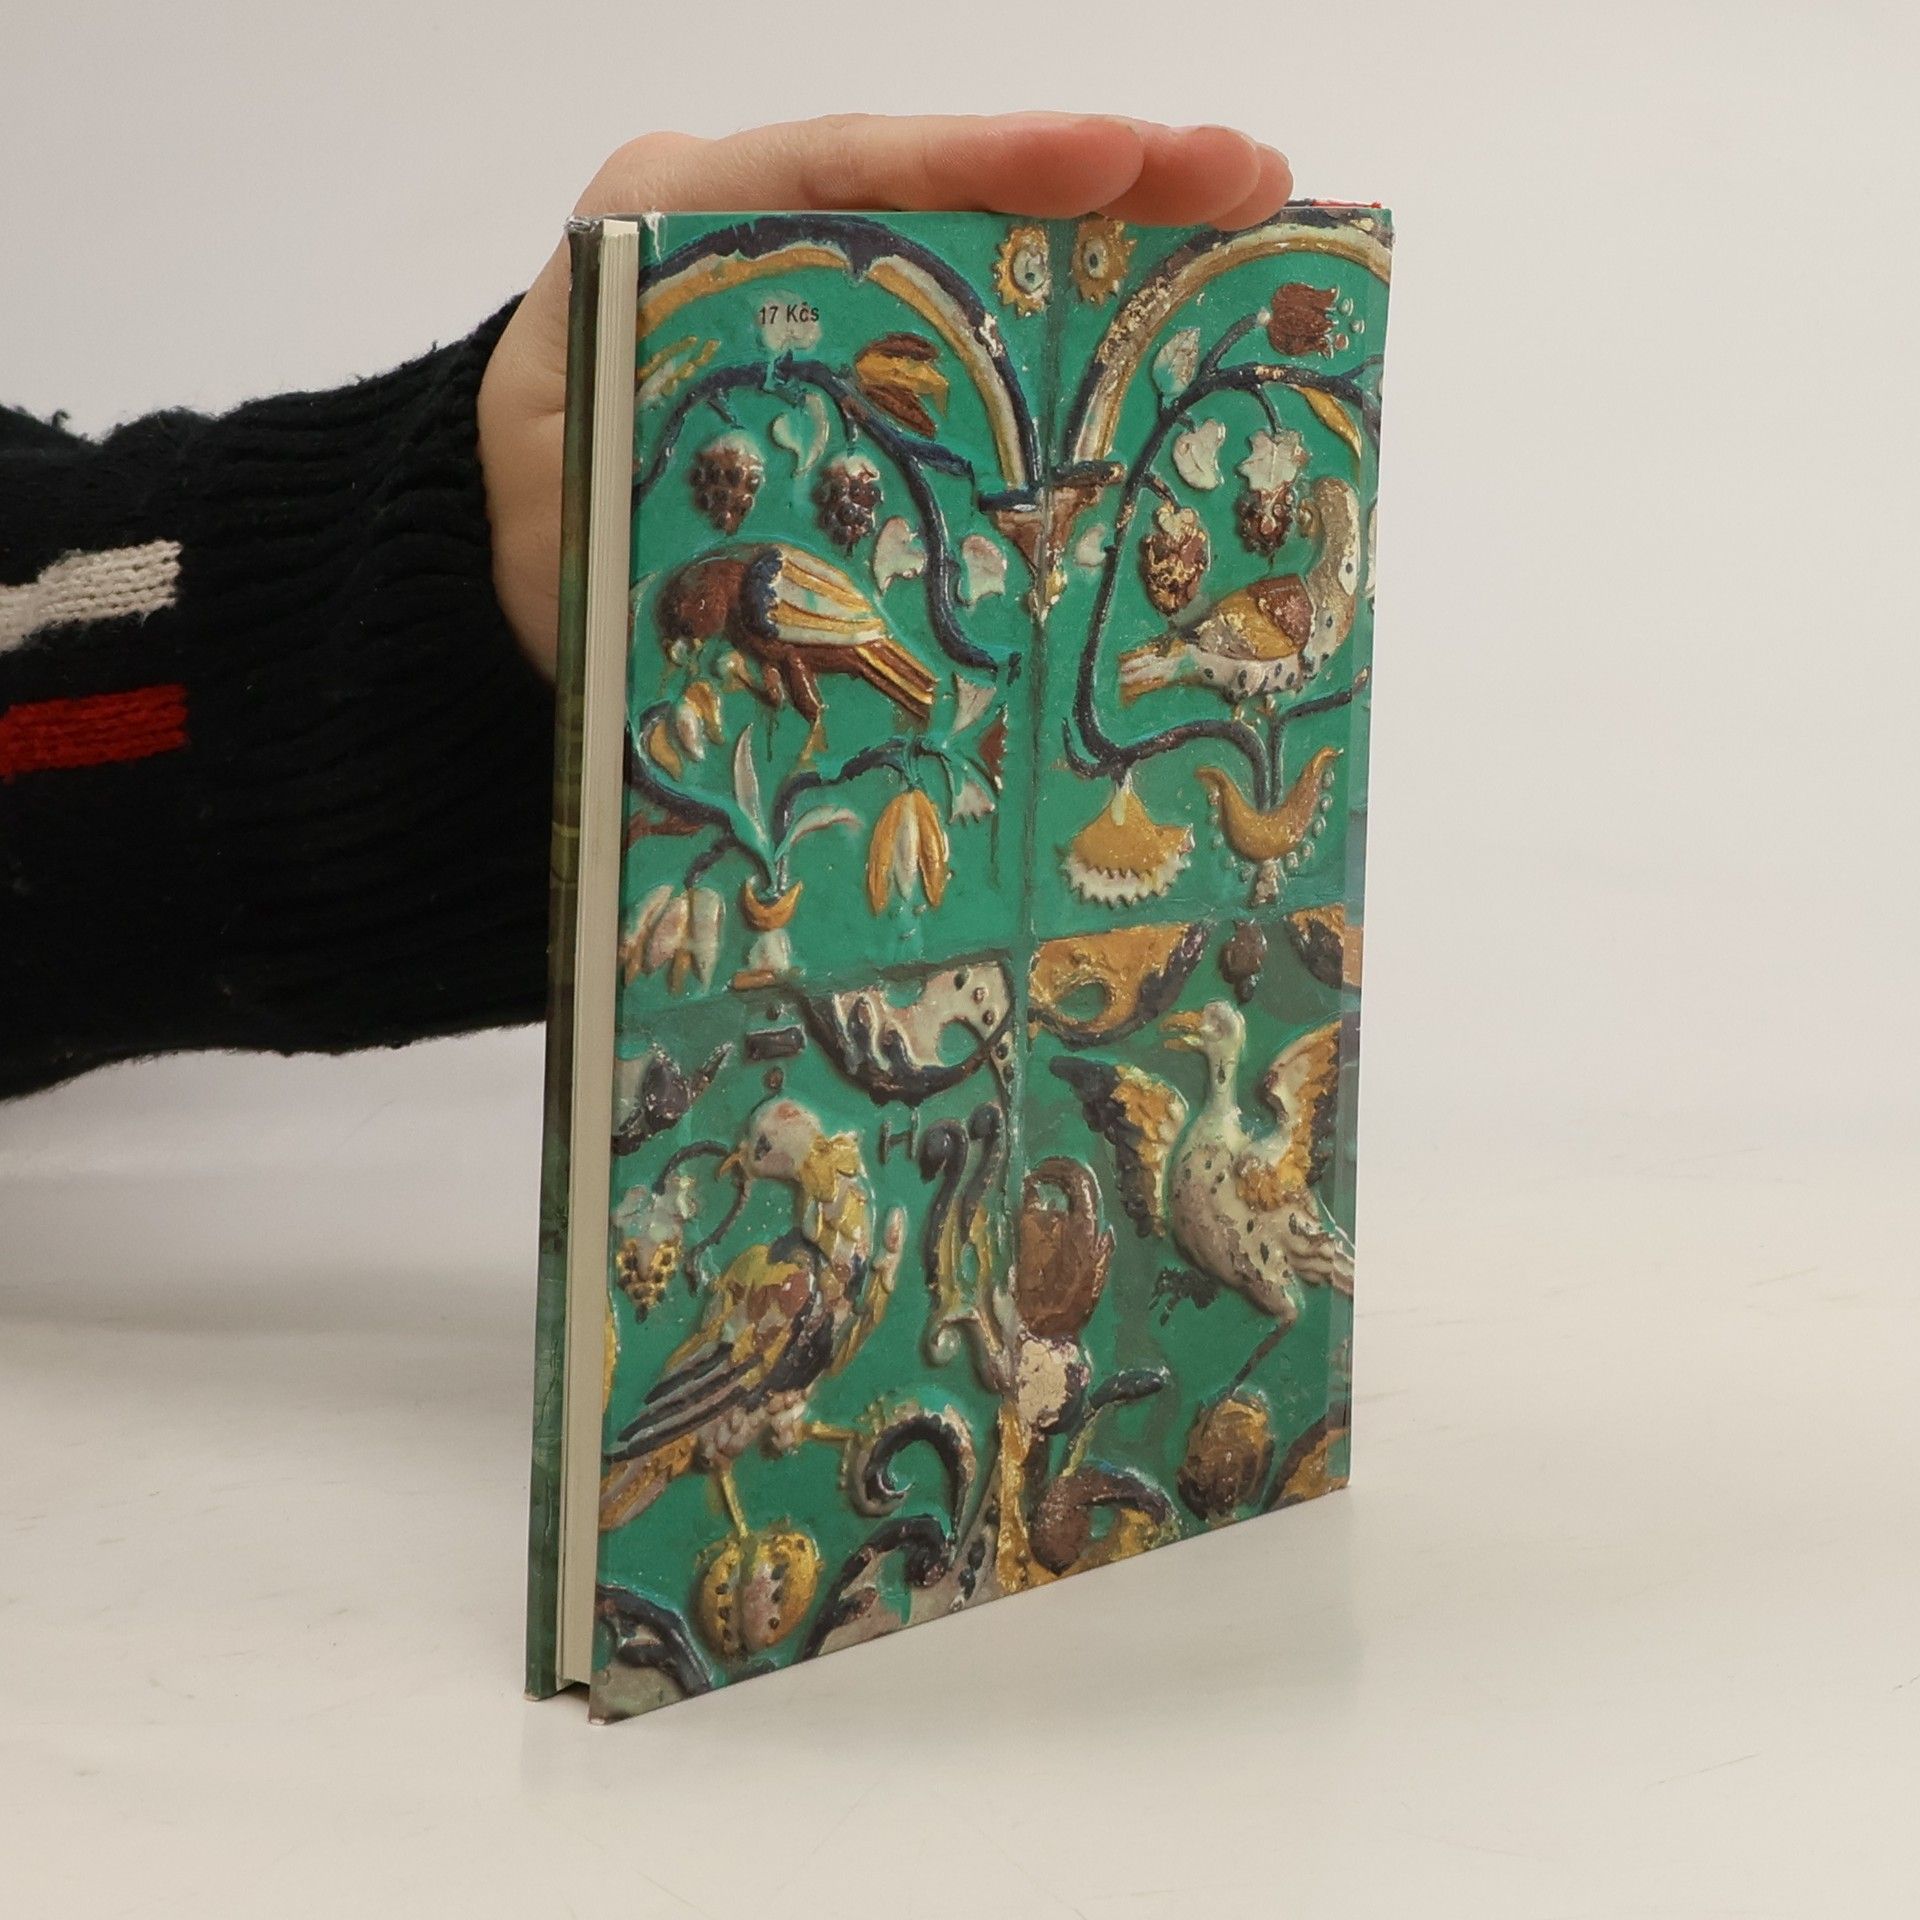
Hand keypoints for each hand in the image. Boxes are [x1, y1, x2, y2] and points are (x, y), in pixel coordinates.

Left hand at [476, 113, 1291, 672]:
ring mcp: (827, 295)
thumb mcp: (563, 469)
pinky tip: (1166, 329)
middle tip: (1245, 173)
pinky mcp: (865, 365)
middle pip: (944, 186)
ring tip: (1246, 221)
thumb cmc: (536, 513)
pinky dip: (1073, 326)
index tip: (1108, 161)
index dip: (983, 163)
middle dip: (1100, 172)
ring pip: (980, 248)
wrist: (510, 556)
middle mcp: (765, 231)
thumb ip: (648, 440)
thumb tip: (795, 522)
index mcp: (675, 220)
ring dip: (1116, 238)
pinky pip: (978, 332)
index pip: (845, 169)